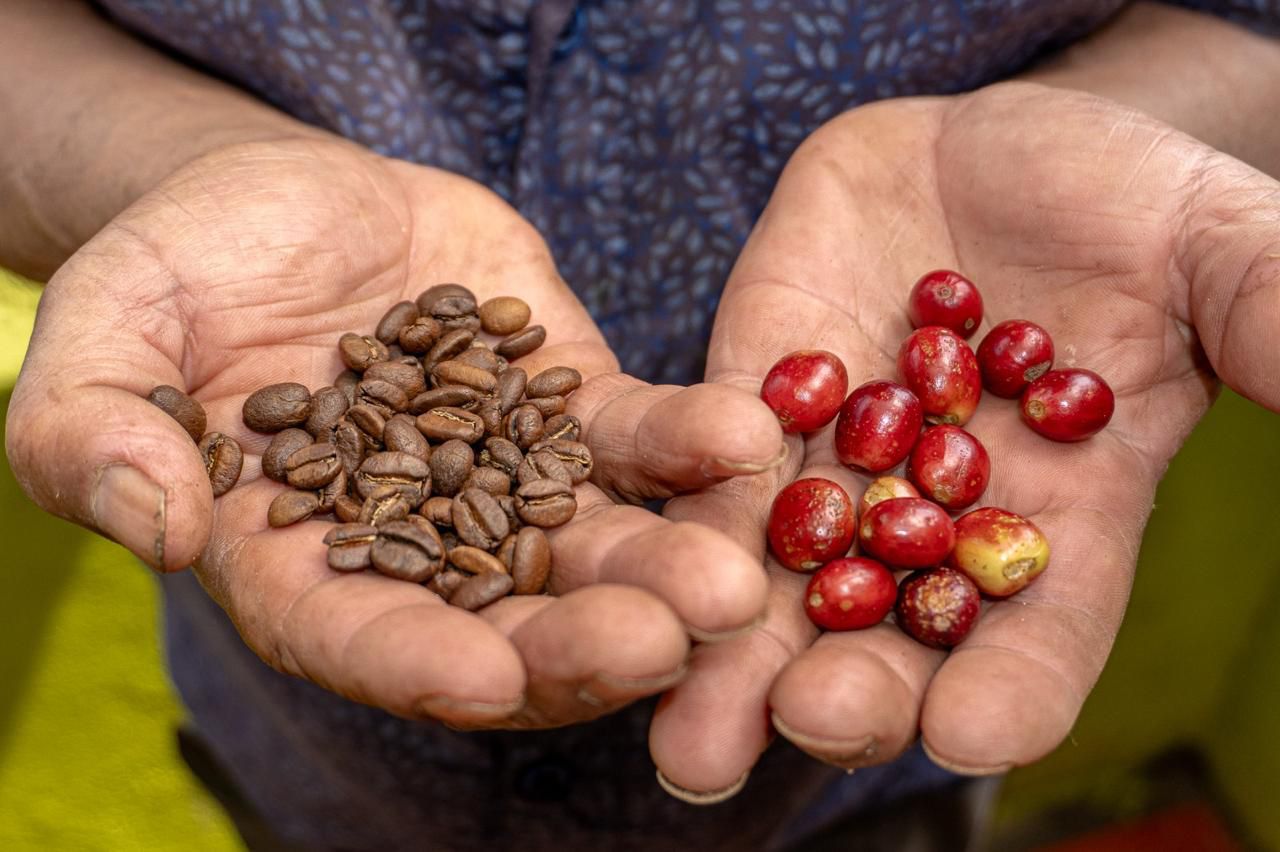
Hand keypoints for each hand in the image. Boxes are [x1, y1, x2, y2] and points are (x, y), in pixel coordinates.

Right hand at [5, 137, 781, 728]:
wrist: (287, 199)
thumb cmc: (178, 272)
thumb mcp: (105, 333)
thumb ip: (91, 432)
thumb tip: (157, 523)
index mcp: (299, 564)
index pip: (358, 637)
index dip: (417, 664)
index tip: (486, 680)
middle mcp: (420, 546)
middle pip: (509, 620)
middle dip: (586, 638)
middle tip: (667, 641)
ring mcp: (508, 477)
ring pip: (594, 544)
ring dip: (665, 563)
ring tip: (731, 572)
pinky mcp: (571, 405)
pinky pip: (637, 438)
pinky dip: (688, 444)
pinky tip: (744, 435)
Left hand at [647, 82, 1279, 794]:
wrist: (988, 146)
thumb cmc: (1121, 201)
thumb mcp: (1211, 249)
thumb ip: (1267, 315)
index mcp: (1056, 521)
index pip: (1037, 636)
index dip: (1012, 688)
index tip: (973, 737)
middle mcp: (930, 521)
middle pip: (885, 637)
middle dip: (846, 689)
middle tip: (808, 727)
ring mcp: (829, 463)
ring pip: (775, 580)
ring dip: (732, 655)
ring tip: (693, 737)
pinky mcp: (745, 396)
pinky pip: (705, 464)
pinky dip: (684, 511)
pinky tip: (650, 564)